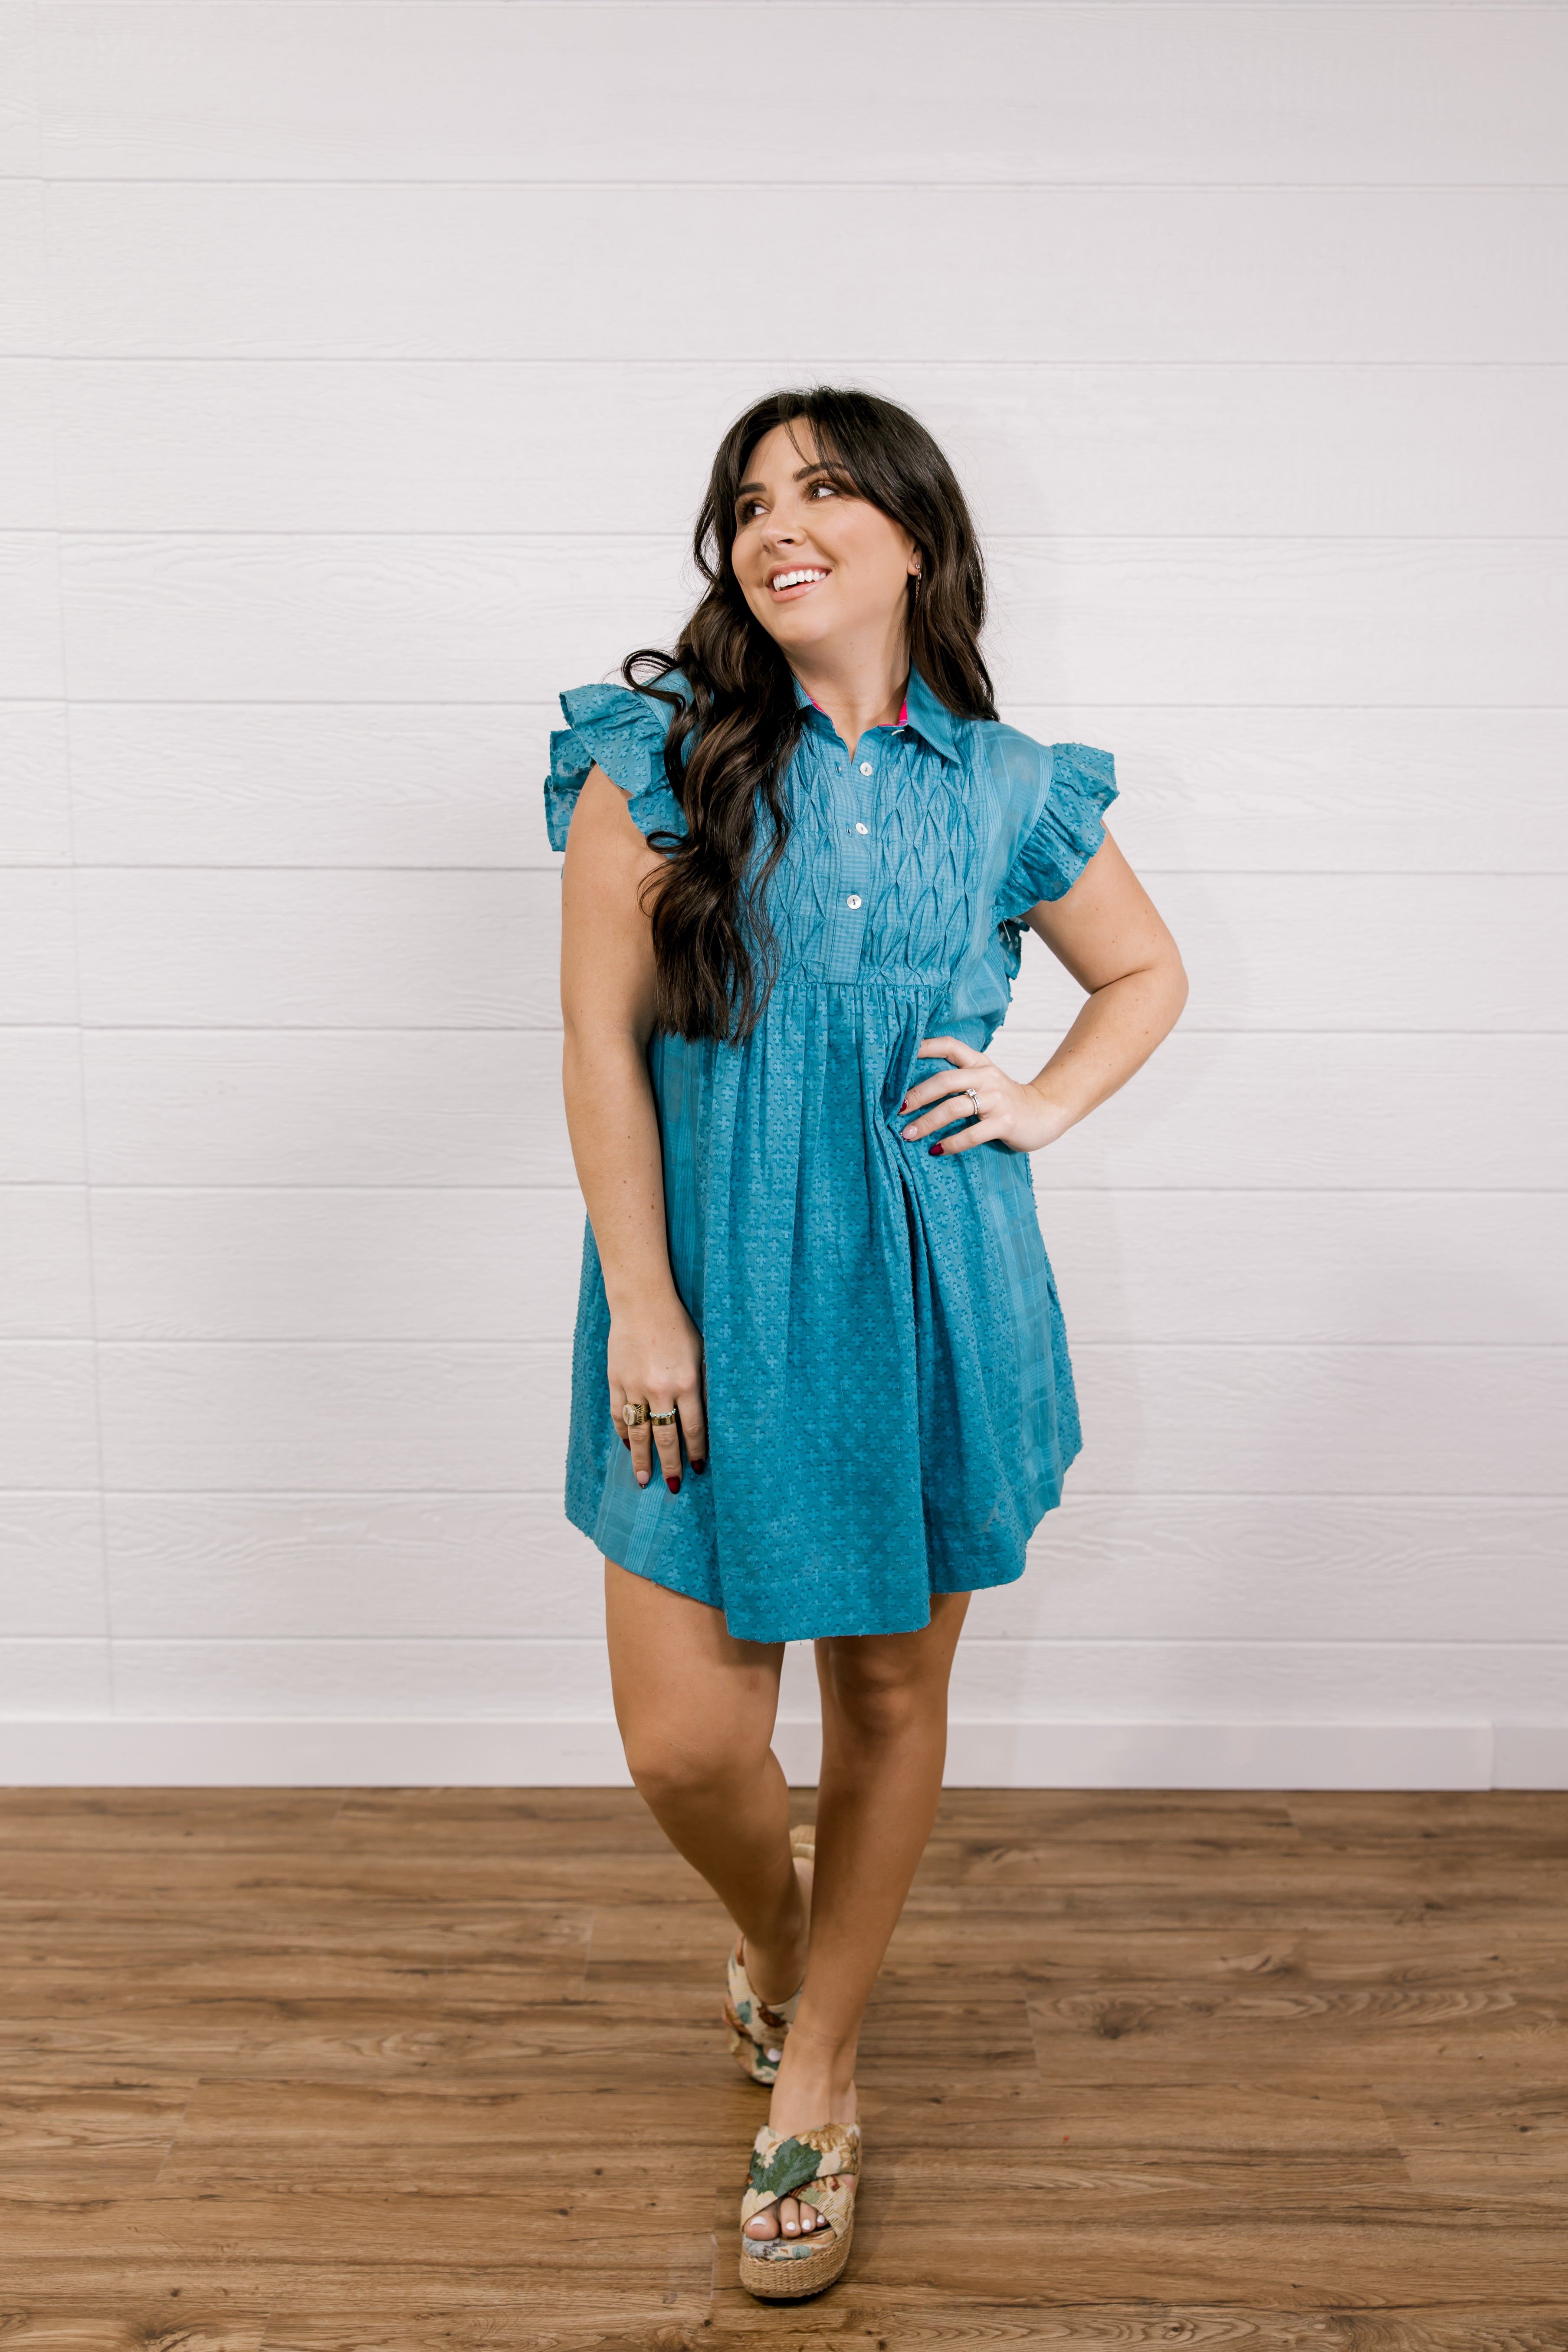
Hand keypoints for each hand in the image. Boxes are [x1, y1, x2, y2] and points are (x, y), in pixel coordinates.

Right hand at [607, 1295, 706, 1491]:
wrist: (642, 1301)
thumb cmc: (678, 1324)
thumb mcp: (701, 1353)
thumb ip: (703, 1384)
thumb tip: (706, 1417)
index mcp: (687, 1383)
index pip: (693, 1429)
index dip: (695, 1452)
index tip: (697, 1469)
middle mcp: (660, 1389)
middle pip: (666, 1437)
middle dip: (670, 1464)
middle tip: (673, 1487)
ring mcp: (635, 1386)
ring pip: (639, 1432)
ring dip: (641, 1459)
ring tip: (643, 1480)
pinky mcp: (616, 1379)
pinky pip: (618, 1414)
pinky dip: (623, 1432)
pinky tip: (628, 1446)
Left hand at [899, 1036, 1070, 1156]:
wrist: (1046, 1112)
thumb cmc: (1006, 1100)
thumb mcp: (985, 1081)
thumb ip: (959, 1079)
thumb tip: (914, 1089)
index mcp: (979, 1063)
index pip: (950, 1046)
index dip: (925, 1047)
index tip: (898, 1056)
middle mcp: (987, 1077)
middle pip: (945, 1080)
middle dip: (917, 1095)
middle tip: (896, 1110)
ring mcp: (997, 1100)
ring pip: (954, 1108)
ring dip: (927, 1122)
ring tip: (907, 1135)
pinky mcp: (1005, 1122)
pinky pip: (972, 1134)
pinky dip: (951, 1143)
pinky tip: (936, 1150)